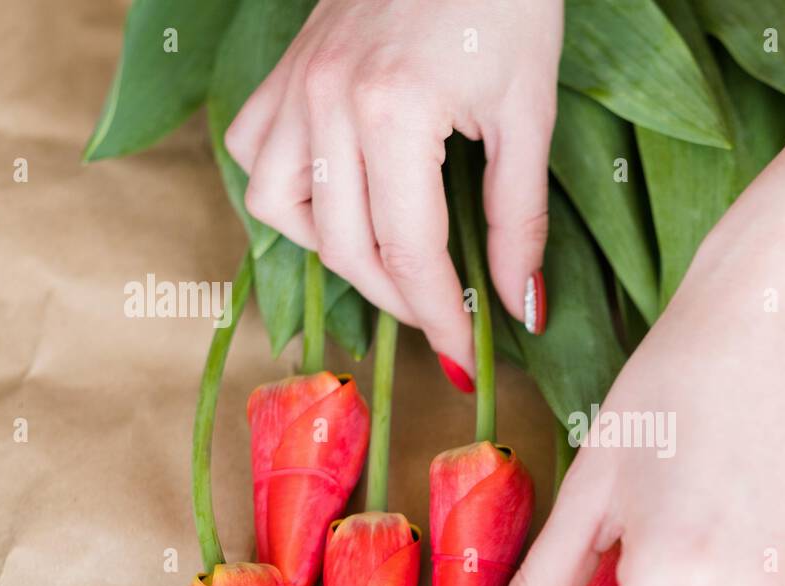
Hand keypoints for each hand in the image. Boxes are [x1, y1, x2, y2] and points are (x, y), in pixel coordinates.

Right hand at [224, 0, 562, 377]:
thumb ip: (518, 217)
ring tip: (388, 258)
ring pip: (280, 208)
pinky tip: (337, 197)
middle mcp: (326, 101)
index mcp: (394, 112)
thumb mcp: (528, 113)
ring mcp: (297, 83)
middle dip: (396, 297)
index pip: (408, 252)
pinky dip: (288, 192)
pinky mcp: (287, 70)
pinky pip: (257, 154)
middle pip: (343, 246)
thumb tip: (521, 305)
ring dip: (334, 250)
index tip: (461, 352)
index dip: (437, 316)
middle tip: (440, 313)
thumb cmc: (508, 1)